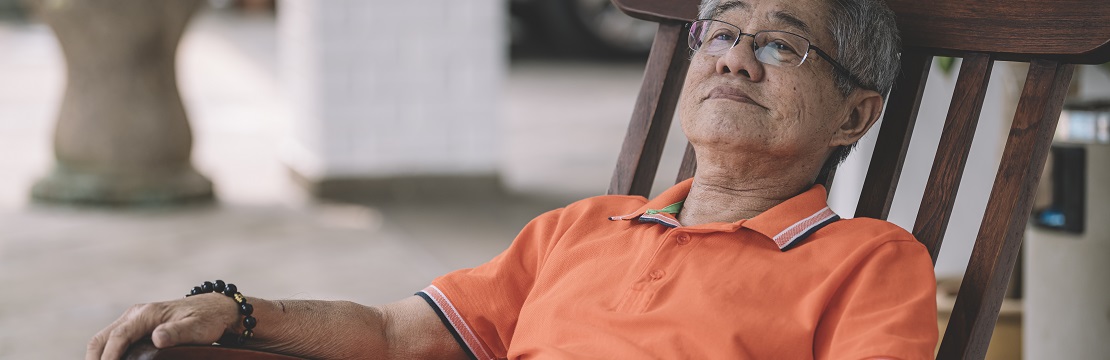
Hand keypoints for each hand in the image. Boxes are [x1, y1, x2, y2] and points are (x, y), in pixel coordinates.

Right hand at [86, 293, 239, 359]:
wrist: (215, 308)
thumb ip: (177, 333)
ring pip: (104, 339)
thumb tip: (157, 338)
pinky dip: (106, 353)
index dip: (109, 357)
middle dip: (95, 359)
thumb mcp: (197, 328)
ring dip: (98, 357)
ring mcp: (133, 320)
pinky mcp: (135, 327)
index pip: (118, 337)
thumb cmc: (207, 319)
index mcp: (146, 314)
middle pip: (102, 338)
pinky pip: (112, 340)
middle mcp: (135, 314)